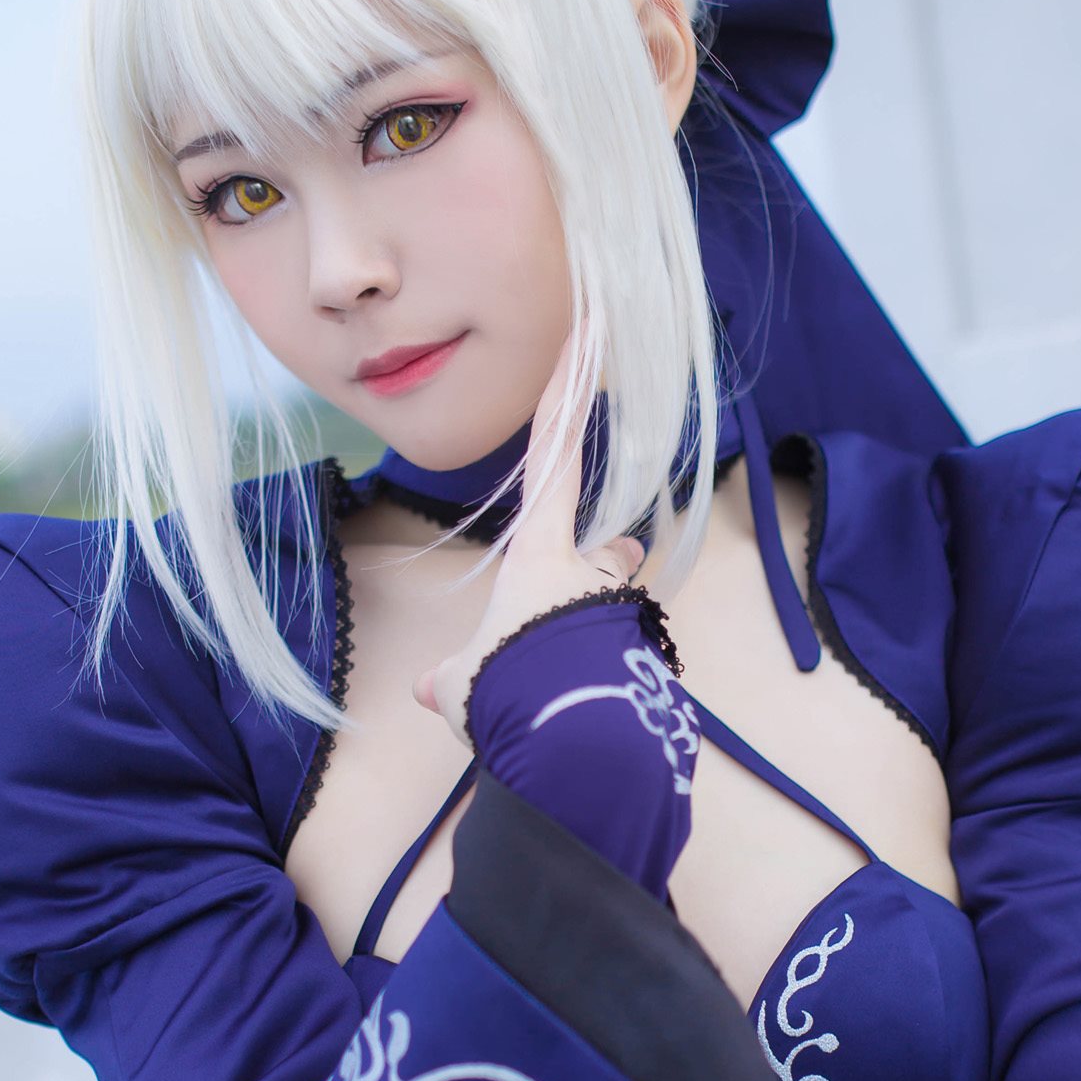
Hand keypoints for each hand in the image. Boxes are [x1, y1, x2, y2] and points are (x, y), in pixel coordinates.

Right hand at [413, 332, 645, 745]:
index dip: (567, 397)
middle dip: (602, 568)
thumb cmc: (507, 692)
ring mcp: (624, 614)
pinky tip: (578, 718)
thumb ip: (451, 678)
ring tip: (562, 686)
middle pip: (608, 552)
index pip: (553, 459)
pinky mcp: (649, 659)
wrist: (568, 742)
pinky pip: (624, 660)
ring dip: (595, 638)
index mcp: (539, 556)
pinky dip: (604, 682)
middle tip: (579, 599)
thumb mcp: (463, 684)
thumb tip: (432, 688)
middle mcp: (588, 574)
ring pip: (619, 609)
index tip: (589, 338)